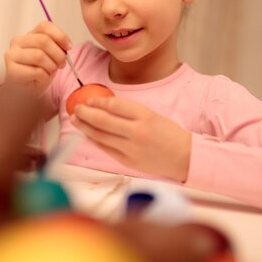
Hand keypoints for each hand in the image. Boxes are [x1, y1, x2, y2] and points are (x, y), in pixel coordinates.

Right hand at [4, 21, 71, 94]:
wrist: (23, 92)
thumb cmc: (37, 73)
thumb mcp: (50, 57)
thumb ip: (56, 48)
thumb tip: (66, 46)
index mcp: (28, 35)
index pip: (45, 26)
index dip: (60, 36)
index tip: (69, 47)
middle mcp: (18, 42)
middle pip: (43, 41)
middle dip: (58, 54)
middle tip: (62, 64)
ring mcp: (12, 55)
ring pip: (39, 56)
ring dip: (51, 66)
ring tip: (51, 72)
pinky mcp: (12, 70)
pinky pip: (36, 71)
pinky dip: (44, 77)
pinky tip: (41, 79)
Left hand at [71, 96, 191, 181]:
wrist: (185, 157)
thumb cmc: (169, 134)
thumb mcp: (153, 116)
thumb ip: (130, 112)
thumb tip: (104, 106)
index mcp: (145, 116)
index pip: (114, 105)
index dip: (98, 101)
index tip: (89, 99)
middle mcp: (136, 132)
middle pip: (103, 120)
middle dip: (85, 113)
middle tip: (76, 108)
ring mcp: (131, 148)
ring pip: (100, 136)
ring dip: (85, 127)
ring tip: (76, 120)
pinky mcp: (127, 161)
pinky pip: (106, 148)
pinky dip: (94, 140)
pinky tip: (87, 134)